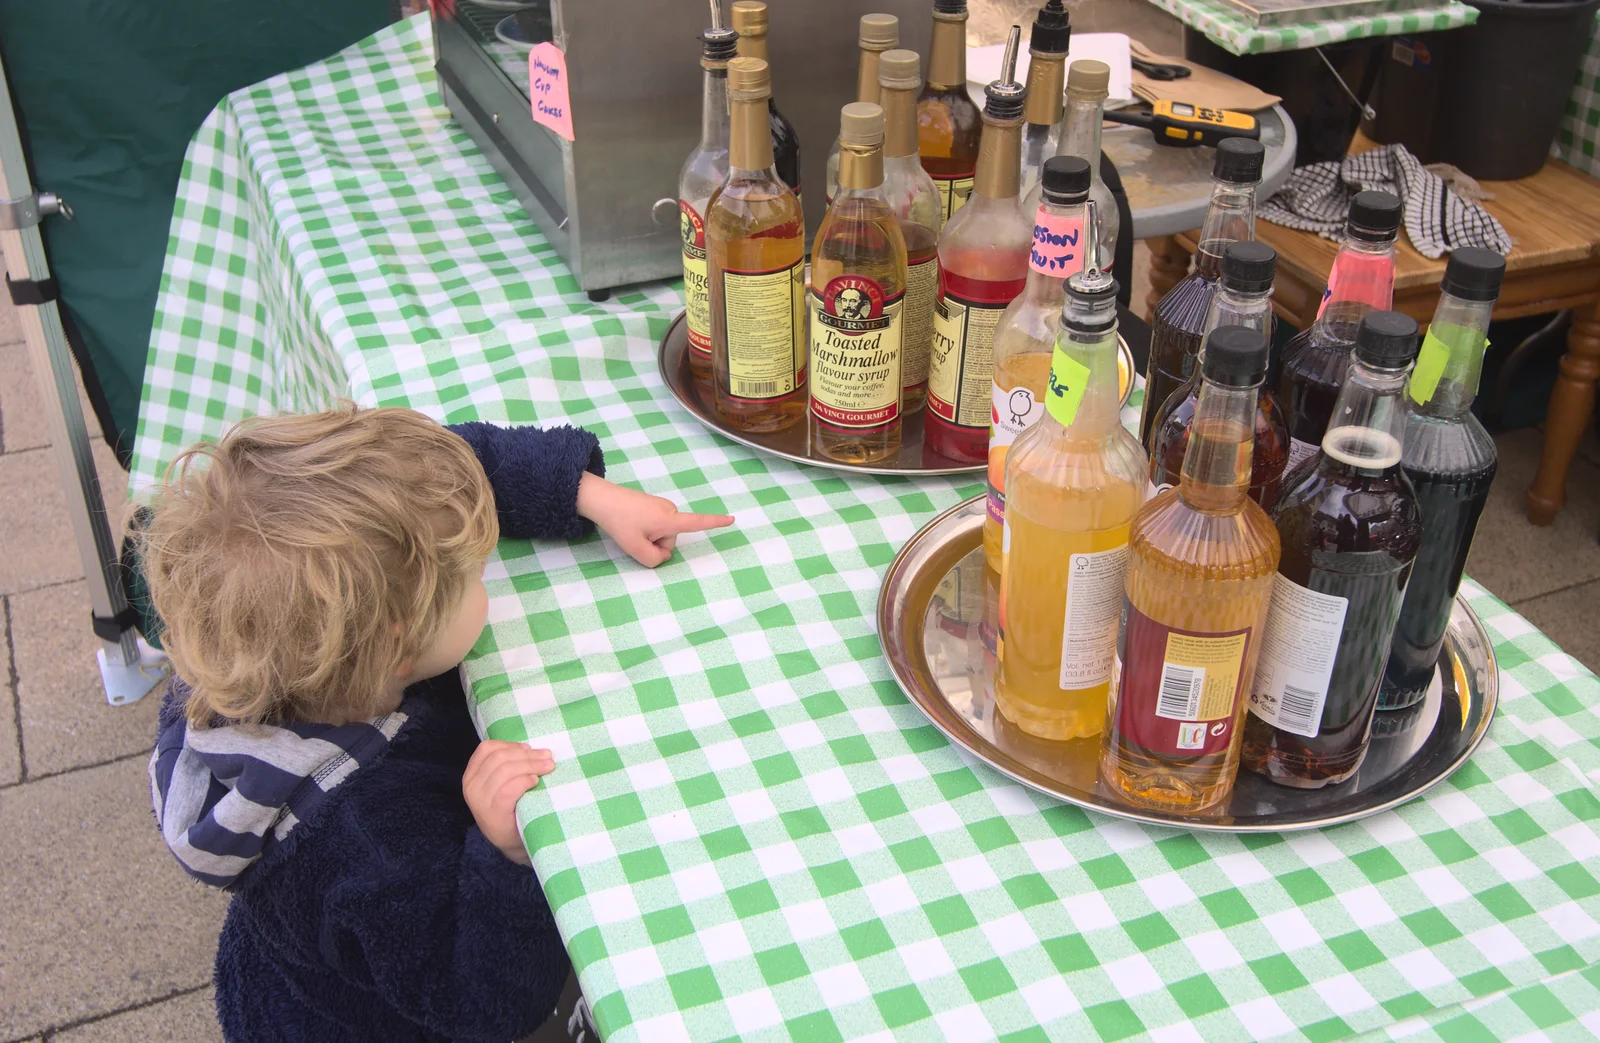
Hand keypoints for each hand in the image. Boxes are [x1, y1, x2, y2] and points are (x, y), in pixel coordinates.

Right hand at [462, 741, 554, 864]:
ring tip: (548, 767)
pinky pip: (509, 788)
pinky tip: (535, 781)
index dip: (510, 745)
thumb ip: (506, 766)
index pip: (486, 749)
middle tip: (547, 757)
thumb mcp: (501, 784)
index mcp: (471, 776)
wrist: (513, 842)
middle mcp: (471, 787)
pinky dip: (525, 780)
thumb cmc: (511, 808)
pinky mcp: (493, 813)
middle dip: (527, 755)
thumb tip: (530, 747)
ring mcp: (480, 801)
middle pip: (500, 758)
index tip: (528, 748)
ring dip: (531, 765)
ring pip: (506, 770)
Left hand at [577, 473, 733, 567]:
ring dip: (649, 537)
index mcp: (669, 519)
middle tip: (635, 537)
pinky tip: (631, 524)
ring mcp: (661, 507)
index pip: (697, 523)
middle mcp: (670, 510)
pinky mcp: (653, 506)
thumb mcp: (635, 548)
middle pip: (671, 539)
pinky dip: (645, 530)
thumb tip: (661, 556)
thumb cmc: (619, 522)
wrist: (601, 499)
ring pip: (663, 534)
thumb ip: (653, 560)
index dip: (715, 523)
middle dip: (656, 544)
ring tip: (631, 529)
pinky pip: (656, 526)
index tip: (732, 519)